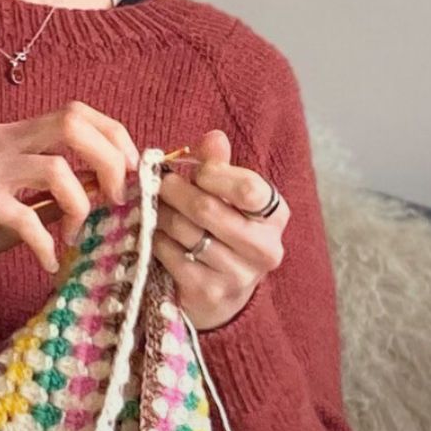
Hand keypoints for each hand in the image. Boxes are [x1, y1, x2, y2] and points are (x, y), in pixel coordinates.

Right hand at [0, 102, 138, 302]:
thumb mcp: (12, 202)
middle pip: (73, 123)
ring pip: (56, 167)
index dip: (114, 135)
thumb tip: (108, 192)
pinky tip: (49, 261)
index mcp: (12, 134)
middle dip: (111, 159)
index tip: (131, 171)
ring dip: (80, 205)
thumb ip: (53, 194)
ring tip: (76, 234)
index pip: (76, 111)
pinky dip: (45, 243)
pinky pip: (24, 216)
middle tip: (118, 200)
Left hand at [153, 129, 289, 330]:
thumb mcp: (227, 193)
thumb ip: (219, 164)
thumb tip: (214, 138)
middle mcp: (264, 248)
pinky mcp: (209, 293)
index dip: (214, 173)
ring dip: (161, 213)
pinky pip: (170, 254)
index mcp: (274, 216)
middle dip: (175, 190)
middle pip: (207, 208)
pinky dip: (157, 238)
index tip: (197, 171)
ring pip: (184, 229)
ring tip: (156, 206)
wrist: (223, 289)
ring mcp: (238, 275)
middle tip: (160, 183)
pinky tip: (157, 233)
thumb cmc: (224, 227)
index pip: (248, 188)